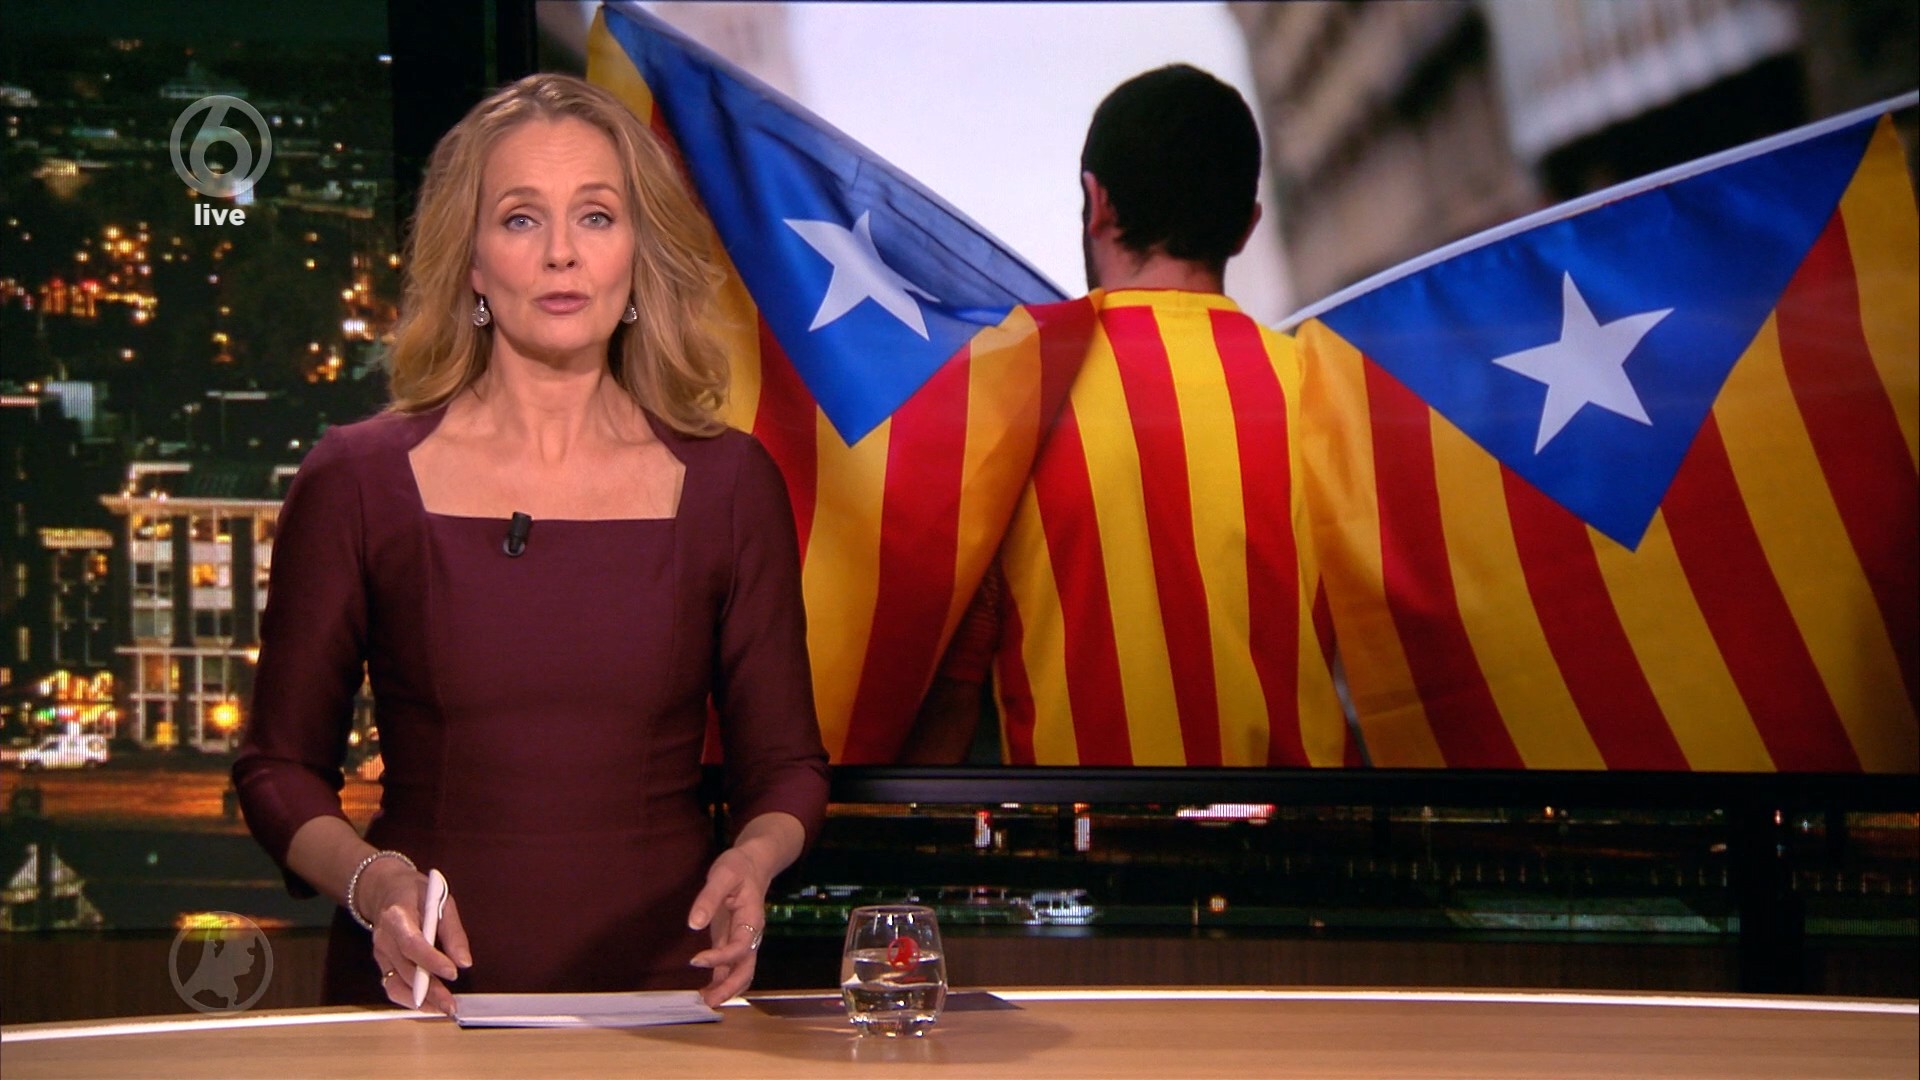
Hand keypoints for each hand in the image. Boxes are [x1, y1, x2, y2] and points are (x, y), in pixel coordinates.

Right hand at [359, 859, 471, 1014]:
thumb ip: (452, 931)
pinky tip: (428, 1005)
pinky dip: (409, 1000)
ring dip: (419, 1001)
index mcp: (397, 916)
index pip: (412, 943)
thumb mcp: (440, 899)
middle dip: (430, 990)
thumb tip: (464, 962)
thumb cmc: (416, 893)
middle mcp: (384, 938)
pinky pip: (392, 986)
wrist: (385, 890)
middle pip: (405, 969)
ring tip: (441, 1010)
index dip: (431, 960)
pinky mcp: (382, 964)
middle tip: (451, 1005)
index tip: (452, 972)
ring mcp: (380, 954)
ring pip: (396, 984)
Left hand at [686, 845, 771, 1006]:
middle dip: (729, 988)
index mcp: (751, 920)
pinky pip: (730, 967)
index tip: (696, 960)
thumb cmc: (738, 867)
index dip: (720, 957)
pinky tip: (705, 990)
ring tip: (704, 1001)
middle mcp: (750, 935)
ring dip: (726, 989)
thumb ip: (708, 899)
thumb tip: (694, 924)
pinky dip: (720, 981)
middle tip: (707, 1002)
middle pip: (747, 969)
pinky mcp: (732, 941)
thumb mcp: (723, 875)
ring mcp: (742, 940)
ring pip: (741, 972)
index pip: (739, 947)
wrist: (754, 864)